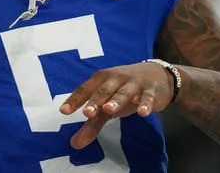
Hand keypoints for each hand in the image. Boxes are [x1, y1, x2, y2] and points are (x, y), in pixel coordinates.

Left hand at [59, 63, 174, 148]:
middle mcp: (116, 78)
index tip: (64, 111)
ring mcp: (133, 83)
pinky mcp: (150, 90)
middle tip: (87, 113)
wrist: (156, 75)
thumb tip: (74, 144)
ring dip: (116, 100)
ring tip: (108, 110)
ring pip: (124, 92)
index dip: (75, 100)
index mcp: (101, 79)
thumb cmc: (124, 90)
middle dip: (95, 101)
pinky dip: (145, 104)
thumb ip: (92, 124)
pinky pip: (147, 97)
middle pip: (104, 90)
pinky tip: (142, 113)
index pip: (85, 89)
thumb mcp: (107, 105)